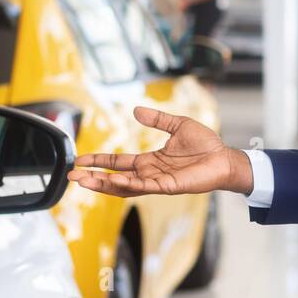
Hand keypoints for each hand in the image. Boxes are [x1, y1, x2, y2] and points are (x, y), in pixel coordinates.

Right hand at [67, 106, 253, 196]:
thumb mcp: (177, 125)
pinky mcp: (169, 187)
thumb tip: (136, 110)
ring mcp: (158, 182)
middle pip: (115, 178)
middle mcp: (150, 173)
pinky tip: (113, 180)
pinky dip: (128, 184)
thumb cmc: (206, 144)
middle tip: (72, 175)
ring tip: (83, 181)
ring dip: (103, 184)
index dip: (99, 161)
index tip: (80, 159)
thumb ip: (156, 119)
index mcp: (150, 161)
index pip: (118, 163)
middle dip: (93, 177)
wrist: (225, 157)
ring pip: (124, 186)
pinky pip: (145, 187)